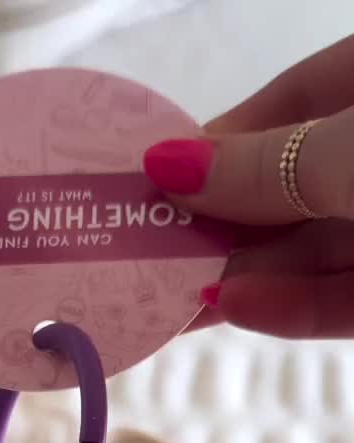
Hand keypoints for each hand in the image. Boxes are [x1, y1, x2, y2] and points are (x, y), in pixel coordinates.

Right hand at [144, 35, 353, 337]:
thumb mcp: (348, 149)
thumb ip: (266, 166)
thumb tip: (171, 167)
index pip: (291, 104)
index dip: (221, 143)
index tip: (155, 177)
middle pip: (290, 191)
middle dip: (218, 223)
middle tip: (141, 248)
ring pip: (309, 255)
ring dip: (240, 274)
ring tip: (170, 294)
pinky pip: (341, 301)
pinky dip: (288, 308)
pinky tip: (230, 307)